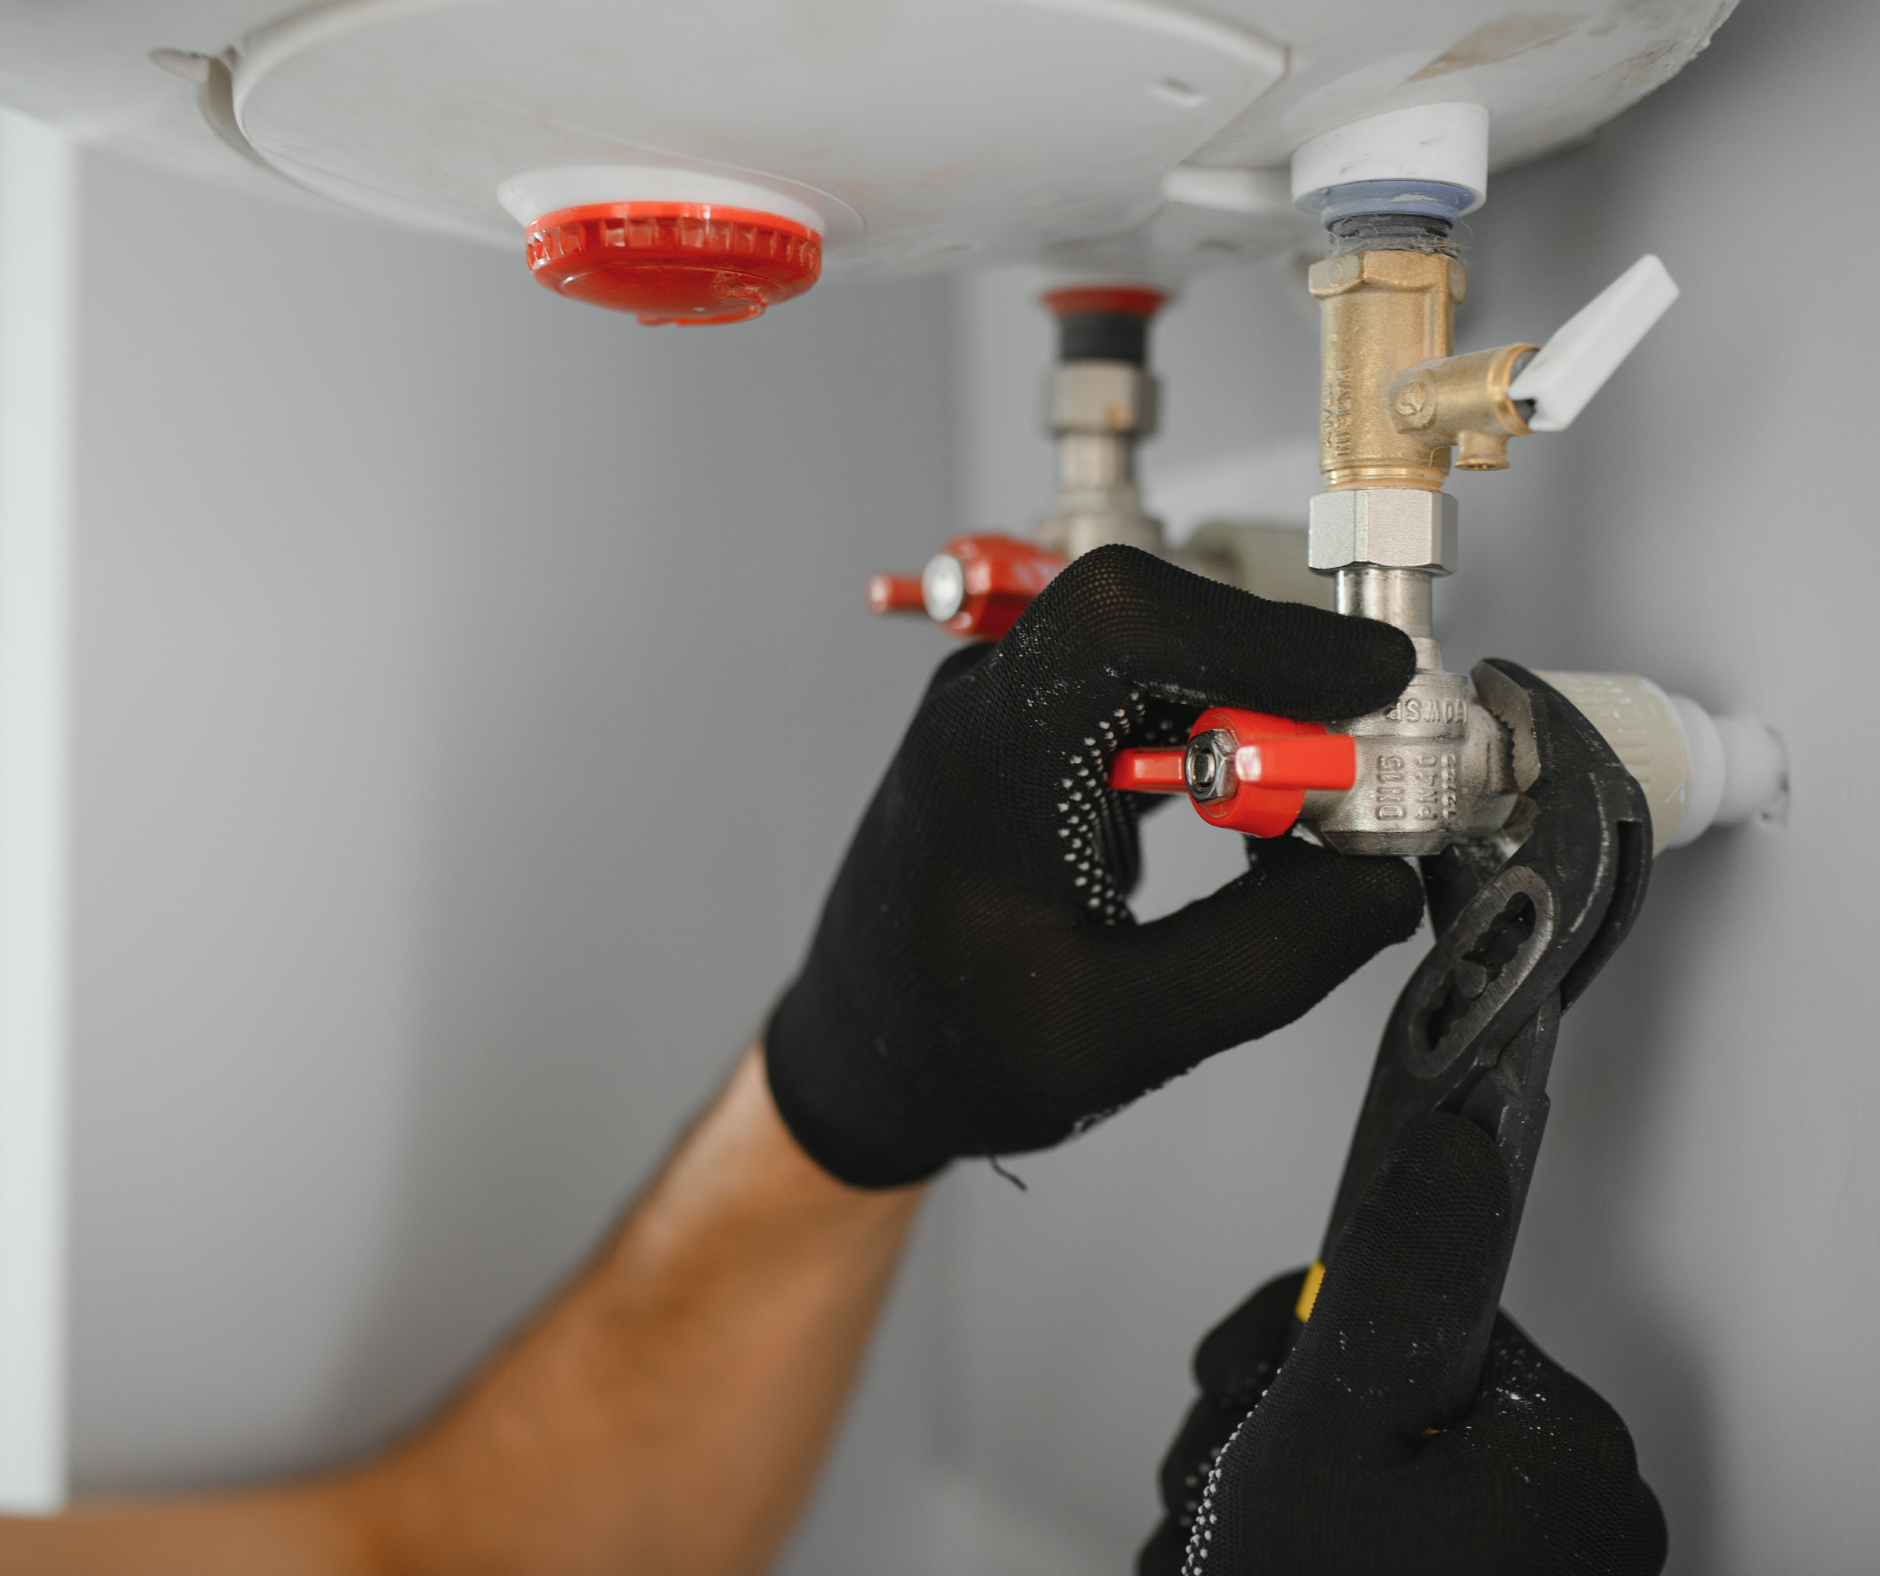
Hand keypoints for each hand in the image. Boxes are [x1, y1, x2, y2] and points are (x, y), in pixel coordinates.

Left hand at [764, 544, 1423, 1186]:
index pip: (1125, 624)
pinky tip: (1256, 819)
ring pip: (1168, 653)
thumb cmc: (947, 1043)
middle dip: (1285, 679)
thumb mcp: (1118, 1035)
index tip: (1369, 684)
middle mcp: (992, 707)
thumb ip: (1264, 960)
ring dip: (1263, 711)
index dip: (1264, 636)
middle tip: (1367, 768)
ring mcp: (1014, 710)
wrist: (865, 1047)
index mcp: (988, 759)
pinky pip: (1154, 695)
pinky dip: (1227, 738)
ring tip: (1318, 813)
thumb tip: (1379, 884)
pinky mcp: (1044, 734)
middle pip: (1162, 623)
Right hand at [1141, 1113, 1667, 1575]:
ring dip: (1266, 1487)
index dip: (1298, 1333)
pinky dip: (1305, 1541)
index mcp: (1562, 1444)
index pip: (1415, 1301)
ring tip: (1220, 1544)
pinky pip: (1387, 1531)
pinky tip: (1248, 1564)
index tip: (1242, 1372)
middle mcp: (1573, 1509)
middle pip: (1384, 1386)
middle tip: (1221, 1483)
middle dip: (1270, 1423)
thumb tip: (1453, 1146)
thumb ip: (1382, 1281)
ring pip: (1368, 1466)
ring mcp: (1535, 1570)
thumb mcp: (1327, 1429)